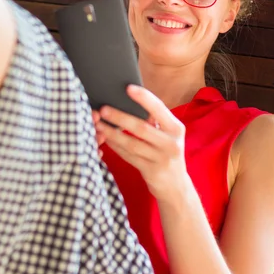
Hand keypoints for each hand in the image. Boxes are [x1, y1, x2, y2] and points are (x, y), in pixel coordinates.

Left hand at [95, 85, 187, 202]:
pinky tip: (104, 138)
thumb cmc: (166, 151)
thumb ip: (155, 119)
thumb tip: (130, 98)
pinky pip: (128, 156)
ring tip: (98, 123)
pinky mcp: (151, 171)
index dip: (144, 98)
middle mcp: (171, 143)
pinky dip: (115, 146)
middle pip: (141, 127)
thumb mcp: (168, 134)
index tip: (128, 88)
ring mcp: (161, 159)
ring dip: (112, 133)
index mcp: (176, 128)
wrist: (176, 186)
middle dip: (119, 117)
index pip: (159, 109)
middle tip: (102, 109)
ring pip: (131, 143)